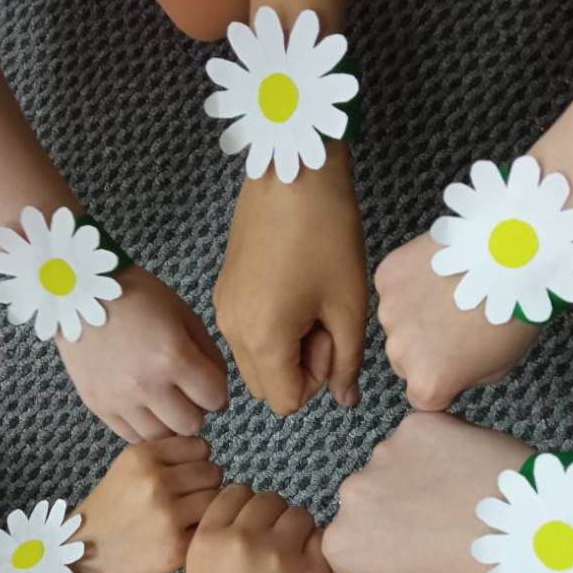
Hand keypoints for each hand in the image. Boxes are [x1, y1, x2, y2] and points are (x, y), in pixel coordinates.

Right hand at [57, 265, 227, 441]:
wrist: (79, 291)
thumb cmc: (137, 296)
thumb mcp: (183, 314)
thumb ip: (208, 353)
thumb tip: (219, 388)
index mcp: (173, 356)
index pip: (215, 398)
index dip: (217, 392)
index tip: (209, 385)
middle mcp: (146, 383)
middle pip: (191, 425)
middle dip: (196, 411)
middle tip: (187, 395)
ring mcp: (119, 398)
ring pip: (161, 437)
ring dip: (169, 422)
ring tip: (165, 402)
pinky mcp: (98, 405)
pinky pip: (131, 436)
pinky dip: (144, 426)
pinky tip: (144, 407)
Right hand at [72, 436, 221, 572]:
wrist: (85, 558)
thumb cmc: (111, 511)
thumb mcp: (126, 468)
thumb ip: (164, 456)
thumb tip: (206, 452)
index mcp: (142, 457)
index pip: (200, 447)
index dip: (197, 461)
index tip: (185, 474)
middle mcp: (155, 482)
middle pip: (212, 471)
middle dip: (204, 484)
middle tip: (185, 499)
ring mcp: (167, 515)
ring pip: (216, 499)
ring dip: (206, 508)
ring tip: (185, 517)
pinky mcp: (177, 546)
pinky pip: (209, 528)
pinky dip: (201, 531)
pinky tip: (182, 535)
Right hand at [185, 485, 331, 572]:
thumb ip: (221, 539)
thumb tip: (249, 514)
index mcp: (209, 539)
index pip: (236, 492)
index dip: (247, 508)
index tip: (253, 527)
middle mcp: (243, 539)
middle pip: (269, 499)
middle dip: (274, 519)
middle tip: (275, 548)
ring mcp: (281, 553)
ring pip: (299, 514)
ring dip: (298, 532)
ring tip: (291, 562)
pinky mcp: (314, 569)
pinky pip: (322, 538)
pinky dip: (317, 552)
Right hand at [214, 143, 366, 414]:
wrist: (293, 170)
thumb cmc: (327, 233)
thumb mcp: (349, 306)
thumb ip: (348, 363)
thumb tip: (346, 401)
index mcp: (261, 338)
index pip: (286, 401)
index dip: (317, 380)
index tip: (331, 337)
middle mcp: (231, 330)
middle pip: (266, 386)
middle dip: (299, 367)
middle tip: (322, 320)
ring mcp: (223, 308)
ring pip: (256, 360)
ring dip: (287, 347)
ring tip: (310, 302)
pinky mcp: (224, 290)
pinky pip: (247, 333)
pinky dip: (272, 327)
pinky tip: (294, 288)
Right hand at [323, 413, 529, 572]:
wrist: (543, 534)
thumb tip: (389, 556)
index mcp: (347, 545)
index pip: (349, 543)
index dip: (383, 550)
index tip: (414, 554)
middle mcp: (354, 494)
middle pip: (367, 499)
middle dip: (396, 508)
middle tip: (443, 524)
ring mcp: (387, 453)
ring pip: (394, 464)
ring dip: (418, 476)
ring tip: (464, 497)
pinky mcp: (421, 423)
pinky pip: (422, 435)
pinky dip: (442, 448)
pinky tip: (472, 470)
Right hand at [376, 234, 538, 409]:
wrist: (514, 257)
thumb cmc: (513, 313)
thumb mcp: (497, 367)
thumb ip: (460, 378)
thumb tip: (446, 373)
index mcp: (427, 383)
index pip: (420, 395)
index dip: (439, 378)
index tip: (454, 361)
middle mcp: (399, 353)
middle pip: (403, 358)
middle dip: (423, 346)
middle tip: (454, 323)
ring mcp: (389, 312)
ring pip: (396, 321)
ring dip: (414, 312)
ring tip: (448, 293)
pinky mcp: (388, 277)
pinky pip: (393, 286)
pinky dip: (409, 281)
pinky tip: (436, 272)